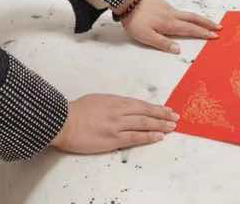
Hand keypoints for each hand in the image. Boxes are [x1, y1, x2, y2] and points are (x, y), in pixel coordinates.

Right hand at [50, 94, 178, 153]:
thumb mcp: (98, 100)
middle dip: (163, 116)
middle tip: (175, 118)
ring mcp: (117, 125)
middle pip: (146, 113)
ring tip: (171, 127)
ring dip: (160, 126)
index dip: (156, 108)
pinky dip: (148, 137)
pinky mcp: (112, 139)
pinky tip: (158, 137)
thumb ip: (113, 104)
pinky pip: (134, 137)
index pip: (141, 104)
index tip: (166, 110)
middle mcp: (119, 111)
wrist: (64, 121)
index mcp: (116, 100)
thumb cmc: (77, 110)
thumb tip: (124, 108)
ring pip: (144, 124)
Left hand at [119, 0, 220, 53]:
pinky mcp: (162, 3)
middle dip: (207, 23)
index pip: (190, 29)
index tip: (215, 35)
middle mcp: (172, 14)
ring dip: (198, 18)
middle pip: (193, 18)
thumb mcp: (146, 37)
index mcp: (169, 24)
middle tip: (219, 26)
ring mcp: (167, 7)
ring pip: (186, 13)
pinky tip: (184, 18)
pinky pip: (178, 10)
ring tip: (206, 23)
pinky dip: (186, 15)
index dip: (203, 33)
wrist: (127, 1)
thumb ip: (163, 43)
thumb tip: (178, 49)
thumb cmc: (135, 22)